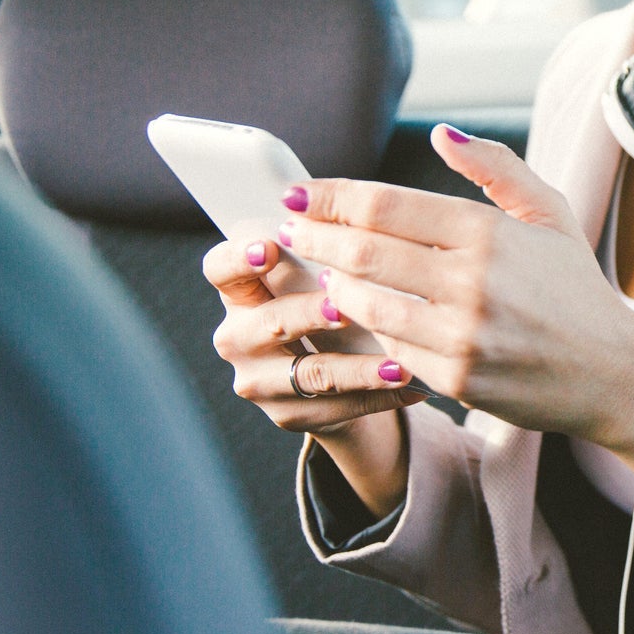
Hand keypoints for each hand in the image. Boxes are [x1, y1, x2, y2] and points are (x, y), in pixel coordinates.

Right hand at [201, 235, 427, 433]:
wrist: (333, 377)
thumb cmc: (325, 306)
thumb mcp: (316, 279)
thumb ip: (321, 255)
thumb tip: (354, 217)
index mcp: (239, 292)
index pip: (219, 269)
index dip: (238, 258)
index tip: (270, 248)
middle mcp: (238, 338)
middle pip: (268, 322)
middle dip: (308, 313)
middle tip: (345, 307)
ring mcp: (260, 381)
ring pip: (311, 373)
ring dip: (358, 369)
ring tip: (397, 364)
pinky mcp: (289, 415)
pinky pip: (340, 407)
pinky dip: (380, 396)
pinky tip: (413, 386)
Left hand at [281, 125, 633, 542]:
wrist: (613, 372)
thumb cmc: (575, 288)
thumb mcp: (550, 214)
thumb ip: (495, 169)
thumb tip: (441, 134)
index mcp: (490, 232)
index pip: (384, 205)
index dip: (329, 196)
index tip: (299, 194)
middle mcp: (472, 282)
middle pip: (362, 250)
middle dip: (314, 236)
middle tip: (291, 229)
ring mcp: (461, 334)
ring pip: (364, 303)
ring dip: (332, 283)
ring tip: (320, 268)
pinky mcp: (456, 378)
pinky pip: (388, 347)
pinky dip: (366, 327)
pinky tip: (357, 312)